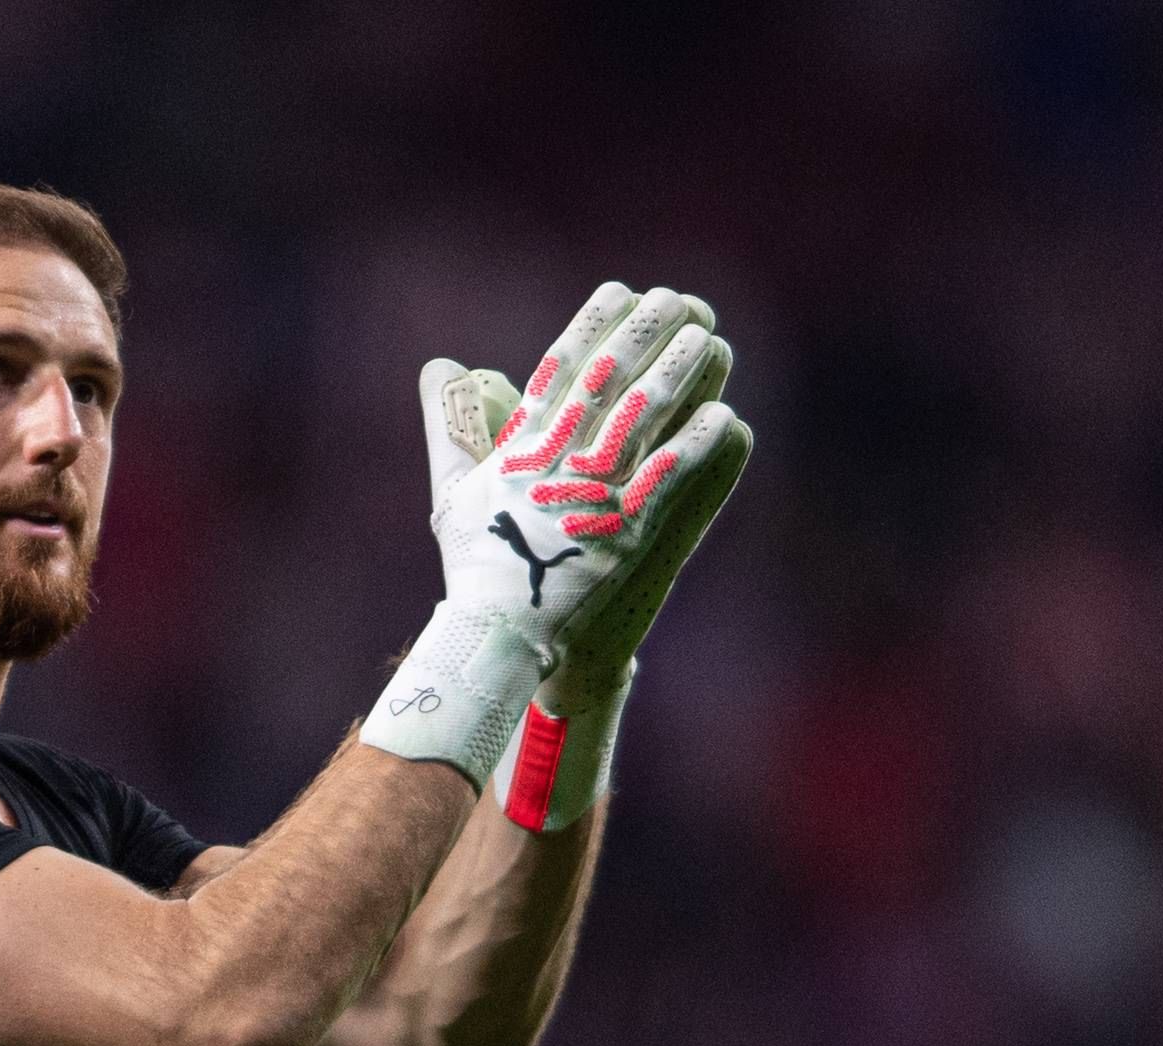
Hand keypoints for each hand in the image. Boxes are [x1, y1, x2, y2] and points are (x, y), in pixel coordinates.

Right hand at [362, 283, 746, 787]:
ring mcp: (591, 497)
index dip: (592, 324)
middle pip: (608, 380)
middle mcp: (556, 464)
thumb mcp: (452, 491)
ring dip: (678, 374)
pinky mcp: (623, 534)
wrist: (498, 636)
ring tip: (709, 340)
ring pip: (642, 420)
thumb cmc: (476, 567)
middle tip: (677, 301)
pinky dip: (694, 445)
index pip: (559, 368)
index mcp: (520, 449)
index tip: (620, 292)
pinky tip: (724, 415)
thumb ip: (451, 424)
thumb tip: (438, 365)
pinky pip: (666, 479)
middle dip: (644, 334)